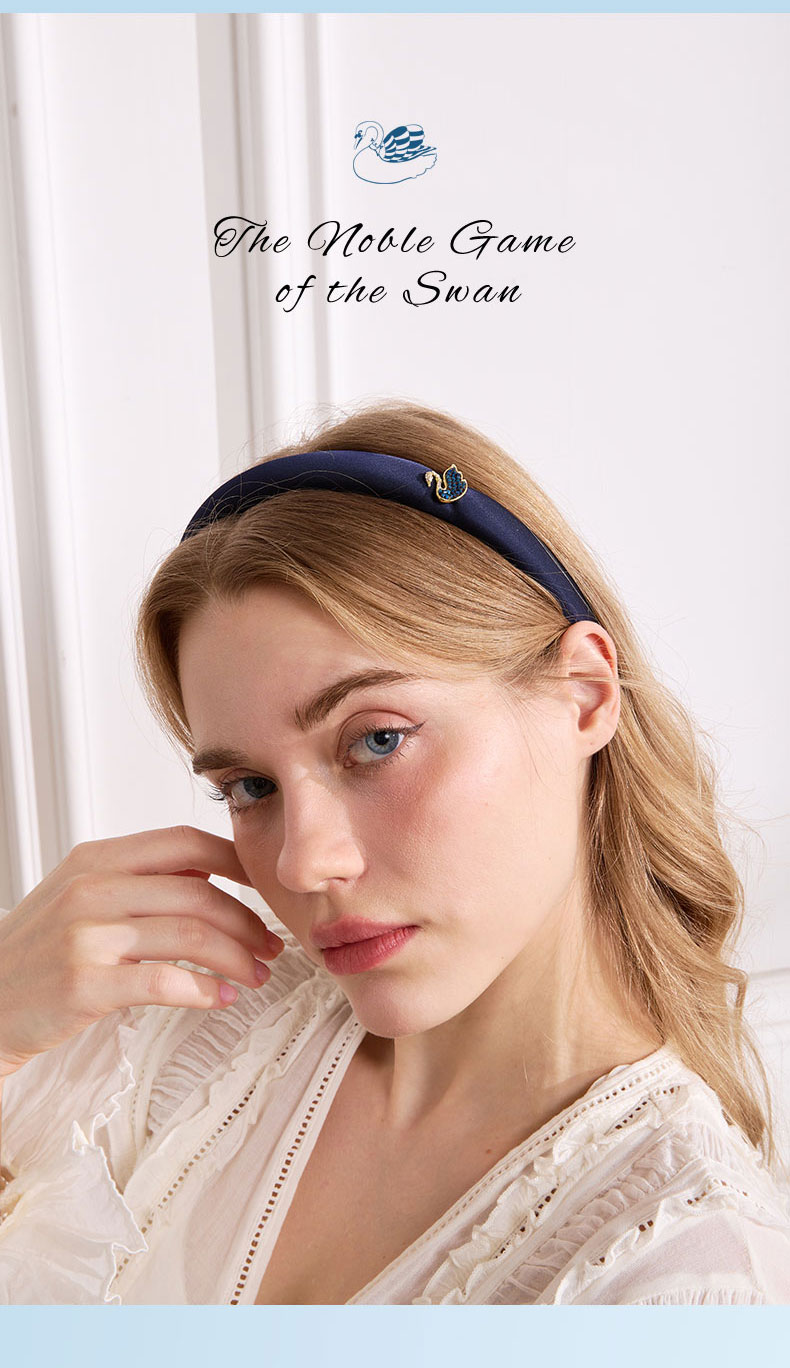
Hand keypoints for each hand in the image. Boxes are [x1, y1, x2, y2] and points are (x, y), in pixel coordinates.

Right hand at [0, 825, 283, 1079]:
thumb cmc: (36, 953)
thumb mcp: (78, 895)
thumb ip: (137, 878)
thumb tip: (208, 871)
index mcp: (96, 858)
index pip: (184, 843)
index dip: (236, 862)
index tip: (265, 887)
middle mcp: (92, 888)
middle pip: (200, 895)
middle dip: (249, 922)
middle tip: (270, 947)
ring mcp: (86, 935)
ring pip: (192, 937)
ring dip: (237, 959)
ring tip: (255, 977)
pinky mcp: (85, 984)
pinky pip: (166, 982)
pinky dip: (205, 992)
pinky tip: (220, 999)